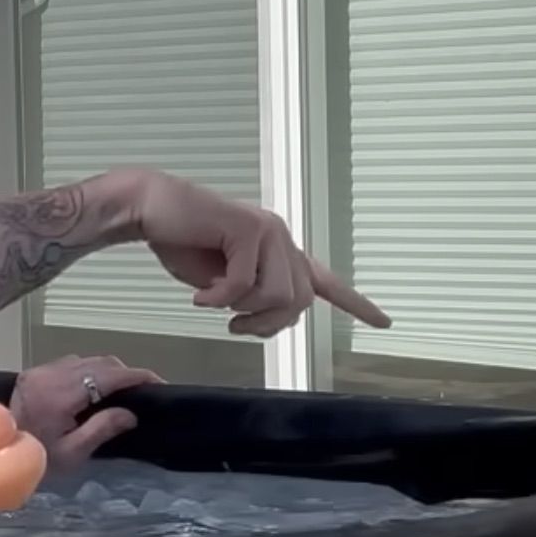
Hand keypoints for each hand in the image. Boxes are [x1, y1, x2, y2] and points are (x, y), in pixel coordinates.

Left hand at [11, 356, 163, 467]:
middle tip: (143, 391)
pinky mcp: (33, 373)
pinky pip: (70, 364)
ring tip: (123, 391)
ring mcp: (39, 371)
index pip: (106, 375)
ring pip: (85, 360)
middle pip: (98, 363)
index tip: (158, 382)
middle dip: (124, 373)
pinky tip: (95, 389)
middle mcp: (48, 375)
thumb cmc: (38, 461)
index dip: (136, 376)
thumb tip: (131, 413)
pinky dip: (88, 372)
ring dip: (106, 371)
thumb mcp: (74, 452)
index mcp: (58, 395)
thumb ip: (103, 428)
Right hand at [125, 171, 389, 337]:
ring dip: (243, 312)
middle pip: (297, 302)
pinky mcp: (247, 229)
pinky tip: (199, 297)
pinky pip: (243, 285)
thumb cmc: (181, 242)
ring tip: (216, 304)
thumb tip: (262, 314)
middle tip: (235, 326)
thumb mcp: (221, 282)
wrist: (150, 209)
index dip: (356, 304)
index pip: (326, 281)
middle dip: (266, 325)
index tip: (385, 322)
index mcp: (279, 251)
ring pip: (276, 296)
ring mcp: (268, 230)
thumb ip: (249, 296)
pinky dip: (218, 300)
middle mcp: (281, 238)